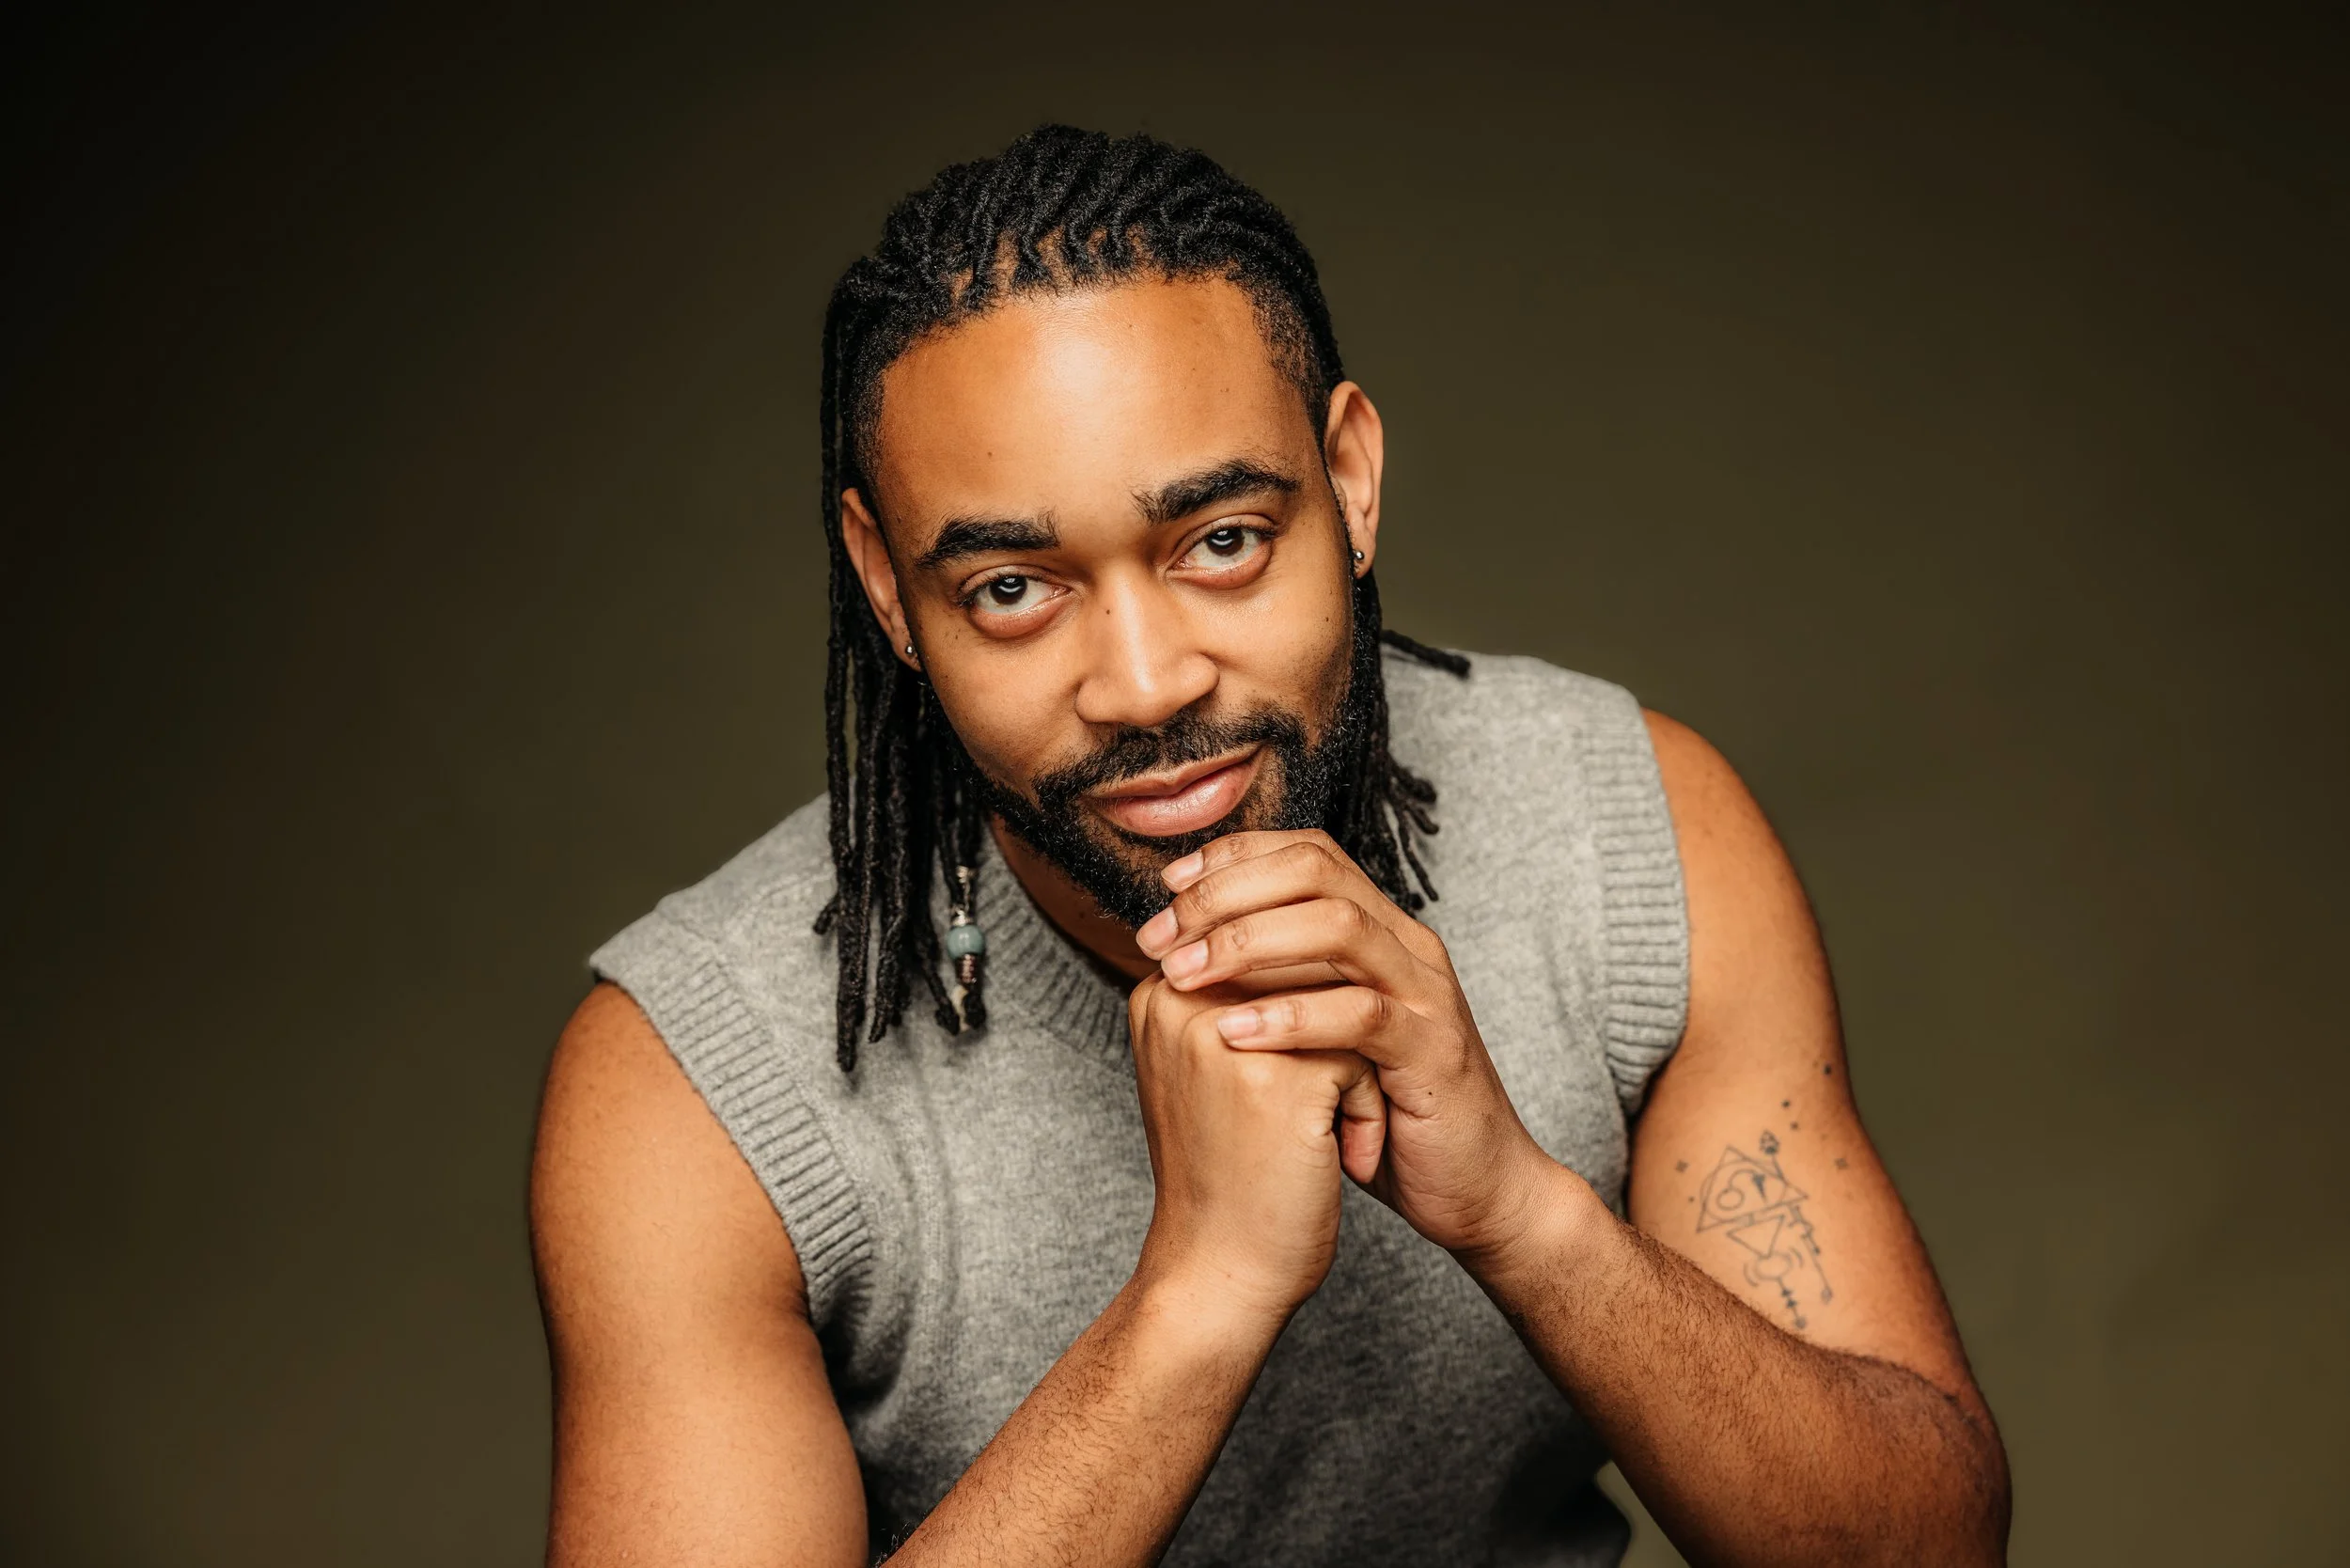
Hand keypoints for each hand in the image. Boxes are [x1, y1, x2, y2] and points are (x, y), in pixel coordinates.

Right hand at [1125, 971, 1385, 1325]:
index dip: (1299, 1017)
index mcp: (1161, 995)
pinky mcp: (1279, 1074)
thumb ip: (1235, 1000)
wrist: (1222, 1274)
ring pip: (1339, 1003)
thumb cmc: (1228, 1177)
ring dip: (1348, 1070)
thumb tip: (1299, 933)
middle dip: (1328, 1037)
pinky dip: (1365, 1109)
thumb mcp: (1212, 1071)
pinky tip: (1335, 1158)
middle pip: (1305, 965)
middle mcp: (1182, 1001)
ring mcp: (1226, 1033)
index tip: (1273, 1095)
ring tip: (1318, 1131)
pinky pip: (1361, 1050)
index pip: (1263, 942)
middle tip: (1298, 1118)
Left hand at [1134, 830, 1557, 1261]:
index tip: (1167, 889)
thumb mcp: (1322, 1037)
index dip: (1231, 858)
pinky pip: (1361, 1015)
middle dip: (1227, 893)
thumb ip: (1277, 986)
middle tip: (1162, 936)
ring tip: (1184, 976)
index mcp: (1379, 932)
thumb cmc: (1386, 1116)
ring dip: (1248, 942)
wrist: (1475, 1189)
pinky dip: (1292, 1017)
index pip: (1304, 854)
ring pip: (1338, 928)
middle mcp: (1407, 946)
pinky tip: (1233, 1034)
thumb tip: (1184, 955)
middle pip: (1315, 872)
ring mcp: (1425, 995)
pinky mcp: (1434, 1053)